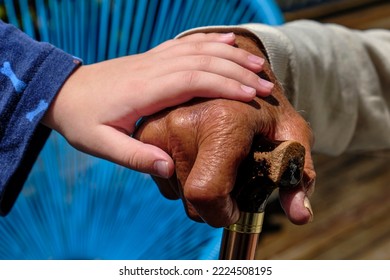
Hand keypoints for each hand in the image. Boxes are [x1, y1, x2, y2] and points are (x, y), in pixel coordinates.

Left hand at [41, 33, 273, 177]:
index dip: (225, 85)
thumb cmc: (81, 121)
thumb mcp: (101, 146)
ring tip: (257, 62)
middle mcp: (152, 69)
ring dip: (229, 54)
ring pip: (197, 49)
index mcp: (143, 91)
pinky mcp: (151, 58)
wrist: (62, 93)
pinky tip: (227, 40)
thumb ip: (136, 157)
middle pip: (202, 62)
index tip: (252, 96)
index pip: (192, 80)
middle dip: (237, 71)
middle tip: (266, 85)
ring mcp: (152, 59)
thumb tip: (170, 169)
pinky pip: (185, 44)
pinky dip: (209, 41)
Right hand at [135, 34, 315, 226]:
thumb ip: (298, 177)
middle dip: (215, 202)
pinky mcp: (145, 132)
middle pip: (192, 200)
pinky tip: (198, 153)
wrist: (233, 73)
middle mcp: (182, 123)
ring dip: (198, 186)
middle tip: (232, 175)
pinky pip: (162, 176)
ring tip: (216, 157)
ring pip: (176, 191)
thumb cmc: (266, 107)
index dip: (222, 213)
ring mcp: (158, 126)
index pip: (206, 193)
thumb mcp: (292, 136)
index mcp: (220, 124)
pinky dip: (182, 175)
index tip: (237, 207)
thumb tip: (300, 216)